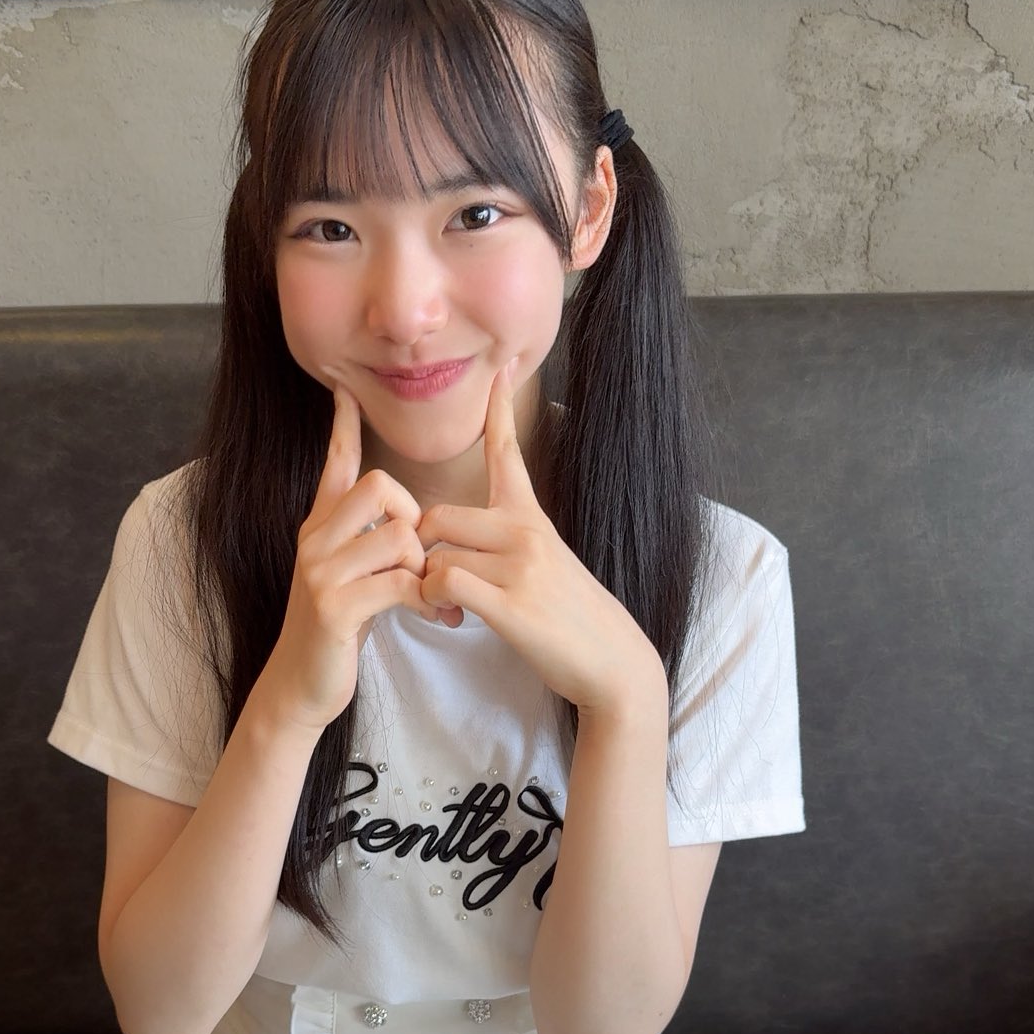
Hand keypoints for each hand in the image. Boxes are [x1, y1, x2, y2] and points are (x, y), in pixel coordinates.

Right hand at [261, 388, 439, 735]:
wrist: (302, 685)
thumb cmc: (338, 631)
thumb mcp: (352, 577)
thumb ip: (371, 544)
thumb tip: (408, 524)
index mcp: (321, 527)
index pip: (335, 463)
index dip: (343, 427)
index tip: (345, 391)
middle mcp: (315, 539)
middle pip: (382, 486)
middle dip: (417, 520)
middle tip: (423, 563)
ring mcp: (321, 571)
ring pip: (398, 536)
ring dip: (426, 567)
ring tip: (434, 599)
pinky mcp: (334, 606)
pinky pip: (398, 582)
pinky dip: (426, 599)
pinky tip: (435, 617)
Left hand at [417, 366, 664, 717]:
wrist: (611, 662)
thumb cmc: (573, 618)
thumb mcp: (547, 563)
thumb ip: (507, 542)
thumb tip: (458, 542)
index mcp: (533, 518)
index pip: (508, 453)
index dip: (499, 411)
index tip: (497, 372)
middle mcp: (526, 532)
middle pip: (438, 515)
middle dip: (422, 550)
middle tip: (431, 583)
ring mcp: (520, 566)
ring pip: (437, 552)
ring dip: (426, 583)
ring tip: (446, 609)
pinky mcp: (511, 603)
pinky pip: (444, 581)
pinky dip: (432, 600)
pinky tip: (449, 618)